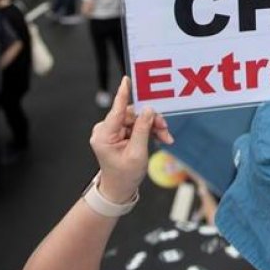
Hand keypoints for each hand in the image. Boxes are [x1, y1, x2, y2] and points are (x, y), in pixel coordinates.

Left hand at [89, 77, 172, 202]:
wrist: (119, 190)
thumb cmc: (124, 175)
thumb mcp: (137, 153)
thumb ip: (142, 129)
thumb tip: (148, 110)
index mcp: (104, 135)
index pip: (116, 110)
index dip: (123, 93)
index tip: (126, 79)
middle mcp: (105, 130)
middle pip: (132, 115)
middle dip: (150, 121)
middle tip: (165, 129)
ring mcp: (112, 132)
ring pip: (137, 120)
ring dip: (152, 127)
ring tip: (165, 137)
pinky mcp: (118, 134)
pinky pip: (136, 126)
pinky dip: (148, 131)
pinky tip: (160, 137)